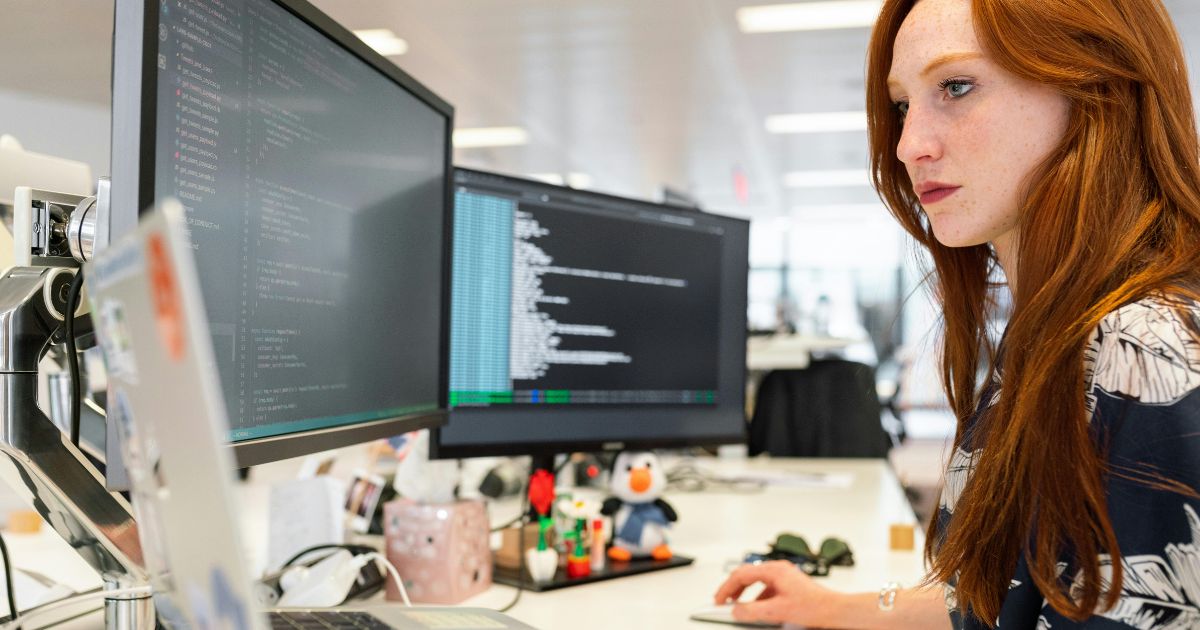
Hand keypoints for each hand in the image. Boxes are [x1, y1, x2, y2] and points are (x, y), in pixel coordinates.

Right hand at [712, 560, 838, 626]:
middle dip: (733, 589)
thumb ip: (753, 610)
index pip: (741, 575)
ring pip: (756, 582)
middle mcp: (778, 569)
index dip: (726, 588)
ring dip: (745, 594)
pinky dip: (757, 598)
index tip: (718, 600)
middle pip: (747, 575)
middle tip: (723, 602)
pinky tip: (758, 610)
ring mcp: (784, 576)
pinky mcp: (788, 584)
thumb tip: (736, 610)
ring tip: (739, 607)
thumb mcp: (777, 611)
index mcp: (774, 570)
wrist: (834, 610)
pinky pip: (766, 588)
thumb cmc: (814, 606)